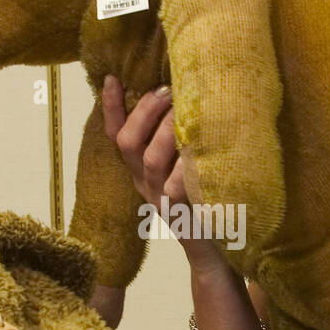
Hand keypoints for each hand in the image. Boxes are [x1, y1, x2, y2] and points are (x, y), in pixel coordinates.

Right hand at [100, 75, 227, 273]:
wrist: (218, 251)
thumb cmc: (206, 199)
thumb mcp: (188, 164)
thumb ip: (180, 137)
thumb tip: (185, 94)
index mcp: (142, 171)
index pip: (117, 135)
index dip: (111, 108)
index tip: (112, 78)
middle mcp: (146, 184)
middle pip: (129, 143)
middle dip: (146, 111)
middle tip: (168, 90)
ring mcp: (161, 201)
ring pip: (151, 160)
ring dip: (168, 130)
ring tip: (187, 110)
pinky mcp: (182, 216)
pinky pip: (177, 188)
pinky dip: (186, 167)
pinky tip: (198, 150)